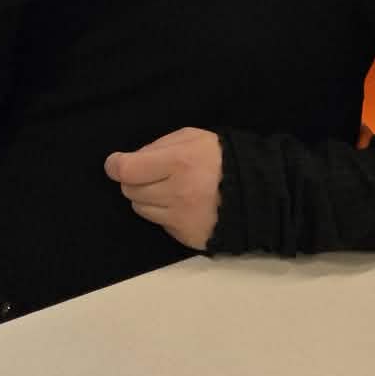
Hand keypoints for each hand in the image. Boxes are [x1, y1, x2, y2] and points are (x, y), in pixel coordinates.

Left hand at [105, 128, 222, 249]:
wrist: (258, 193)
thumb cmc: (220, 159)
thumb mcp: (191, 138)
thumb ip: (157, 146)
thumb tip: (128, 160)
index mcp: (178, 162)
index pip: (127, 170)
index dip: (116, 166)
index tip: (116, 164)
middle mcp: (178, 193)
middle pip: (130, 190)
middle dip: (135, 181)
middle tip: (154, 175)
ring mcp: (183, 218)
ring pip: (141, 209)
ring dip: (148, 198)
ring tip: (171, 190)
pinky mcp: (188, 237)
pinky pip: (160, 224)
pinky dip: (165, 215)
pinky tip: (183, 206)